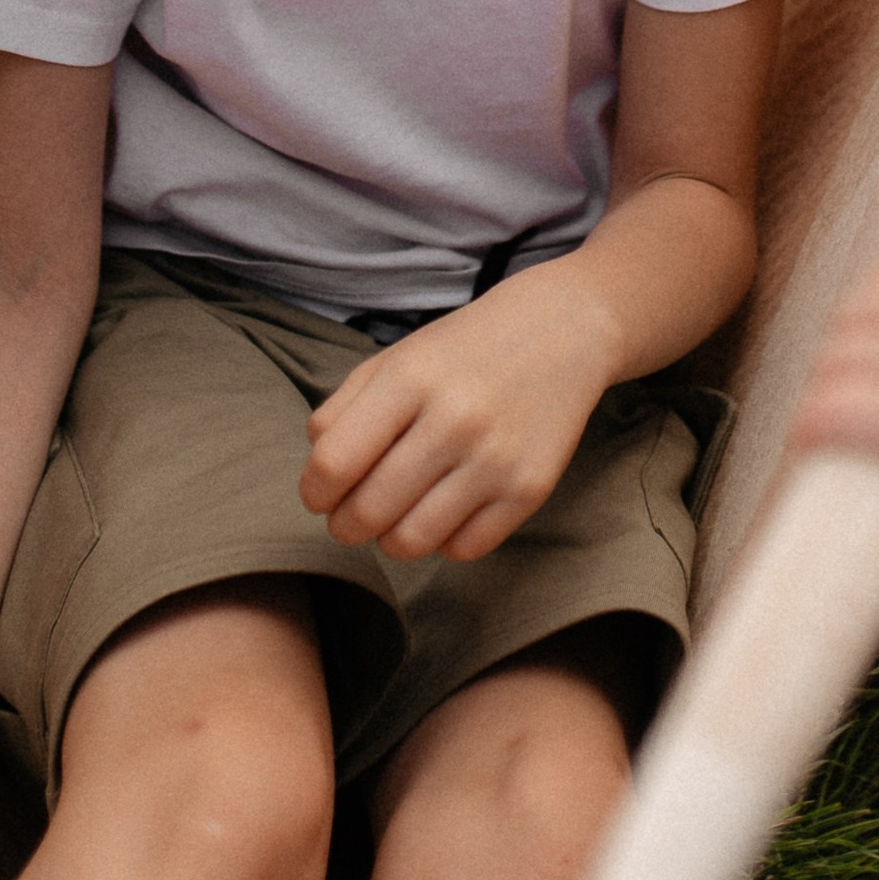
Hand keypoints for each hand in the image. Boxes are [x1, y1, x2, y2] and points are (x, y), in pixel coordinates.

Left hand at [302, 266, 622, 561]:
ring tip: (394, 517)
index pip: (333, 463)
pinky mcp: (530, 490)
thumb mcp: (397, 357)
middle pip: (368, 511)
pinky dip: (442, 541)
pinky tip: (443, 511)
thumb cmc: (466, 348)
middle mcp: (454, 420)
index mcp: (410, 379)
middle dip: (345, 525)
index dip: (314, 492)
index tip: (319, 495)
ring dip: (389, 539)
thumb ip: (344, 409)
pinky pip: (464, 550)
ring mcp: (496, 459)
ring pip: (412, 541)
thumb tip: (317, 472)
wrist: (564, 329)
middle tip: (350, 517)